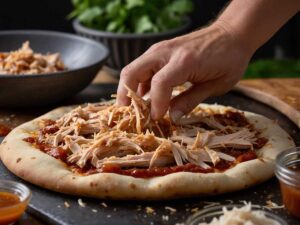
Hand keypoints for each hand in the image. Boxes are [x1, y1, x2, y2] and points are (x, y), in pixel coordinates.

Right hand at [117, 21, 252, 121]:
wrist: (232, 33)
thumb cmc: (230, 58)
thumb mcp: (216, 85)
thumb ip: (191, 100)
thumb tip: (172, 118)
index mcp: (184, 61)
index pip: (159, 83)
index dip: (155, 104)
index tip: (157, 119)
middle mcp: (166, 52)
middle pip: (132, 72)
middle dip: (125, 96)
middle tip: (127, 116)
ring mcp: (160, 49)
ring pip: (132, 69)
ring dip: (129, 90)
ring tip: (135, 110)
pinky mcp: (160, 51)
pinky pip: (141, 68)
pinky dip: (138, 84)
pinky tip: (145, 98)